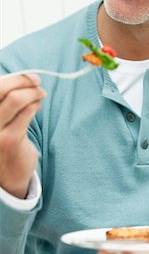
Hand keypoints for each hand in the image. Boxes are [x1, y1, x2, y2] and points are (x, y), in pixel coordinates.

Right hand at [0, 74, 45, 197]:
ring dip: (33, 93)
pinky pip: (26, 114)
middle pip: (2, 89)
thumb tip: (22, 78)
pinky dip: (35, 106)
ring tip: (41, 94)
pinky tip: (37, 107)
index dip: (14, 78)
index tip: (28, 76)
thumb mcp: (0, 120)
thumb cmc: (2, 140)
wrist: (6, 176)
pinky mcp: (9, 141)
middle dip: (23, 81)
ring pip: (16, 99)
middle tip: (37, 82)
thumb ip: (4, 101)